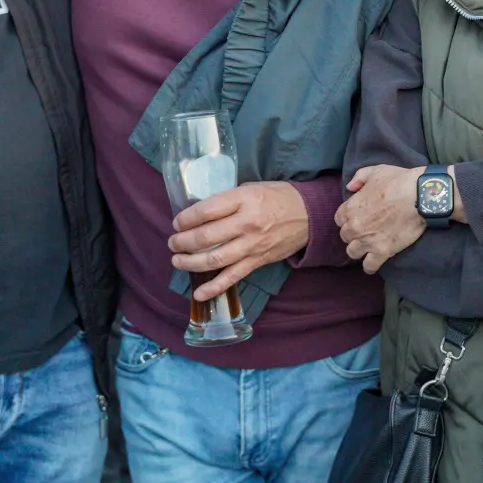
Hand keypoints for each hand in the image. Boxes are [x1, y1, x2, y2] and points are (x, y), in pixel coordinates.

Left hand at [168, 182, 309, 301]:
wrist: (309, 214)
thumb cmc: (277, 197)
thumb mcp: (251, 189)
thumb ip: (227, 200)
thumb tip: (199, 213)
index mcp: (243, 200)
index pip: (205, 211)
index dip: (185, 219)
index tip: (177, 222)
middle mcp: (247, 224)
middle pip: (205, 237)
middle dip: (182, 241)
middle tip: (173, 242)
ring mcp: (252, 245)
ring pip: (214, 259)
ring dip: (190, 262)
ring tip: (177, 260)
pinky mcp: (258, 261)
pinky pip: (232, 277)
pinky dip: (214, 287)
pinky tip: (198, 293)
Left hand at [335, 165, 426, 273]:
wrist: (419, 196)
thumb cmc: (398, 180)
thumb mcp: (376, 171)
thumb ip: (359, 177)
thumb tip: (350, 187)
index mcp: (351, 207)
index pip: (339, 219)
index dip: (348, 218)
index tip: (357, 218)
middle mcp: (355, 226)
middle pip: (345, 236)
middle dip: (353, 234)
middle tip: (365, 231)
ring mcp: (368, 240)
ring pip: (353, 252)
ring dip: (359, 249)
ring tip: (369, 247)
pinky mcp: (383, 251)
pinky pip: (369, 266)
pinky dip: (370, 266)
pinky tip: (374, 262)